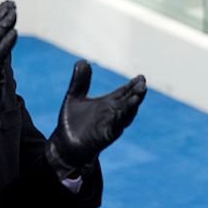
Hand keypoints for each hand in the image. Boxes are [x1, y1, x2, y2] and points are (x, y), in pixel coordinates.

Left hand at [45, 60, 146, 177]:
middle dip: (136, 93)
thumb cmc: (71, 123)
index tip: (141, 77)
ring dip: (131, 106)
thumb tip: (82, 61)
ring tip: (138, 96)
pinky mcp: (104, 137)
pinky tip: (122, 113)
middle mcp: (112, 113)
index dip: (133, 85)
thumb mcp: (74, 97)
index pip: (124, 92)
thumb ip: (80, 81)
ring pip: (125, 115)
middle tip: (143, 84)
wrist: (64, 147)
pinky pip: (114, 128)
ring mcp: (110, 125)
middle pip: (128, 102)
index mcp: (108, 103)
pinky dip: (119, 121)